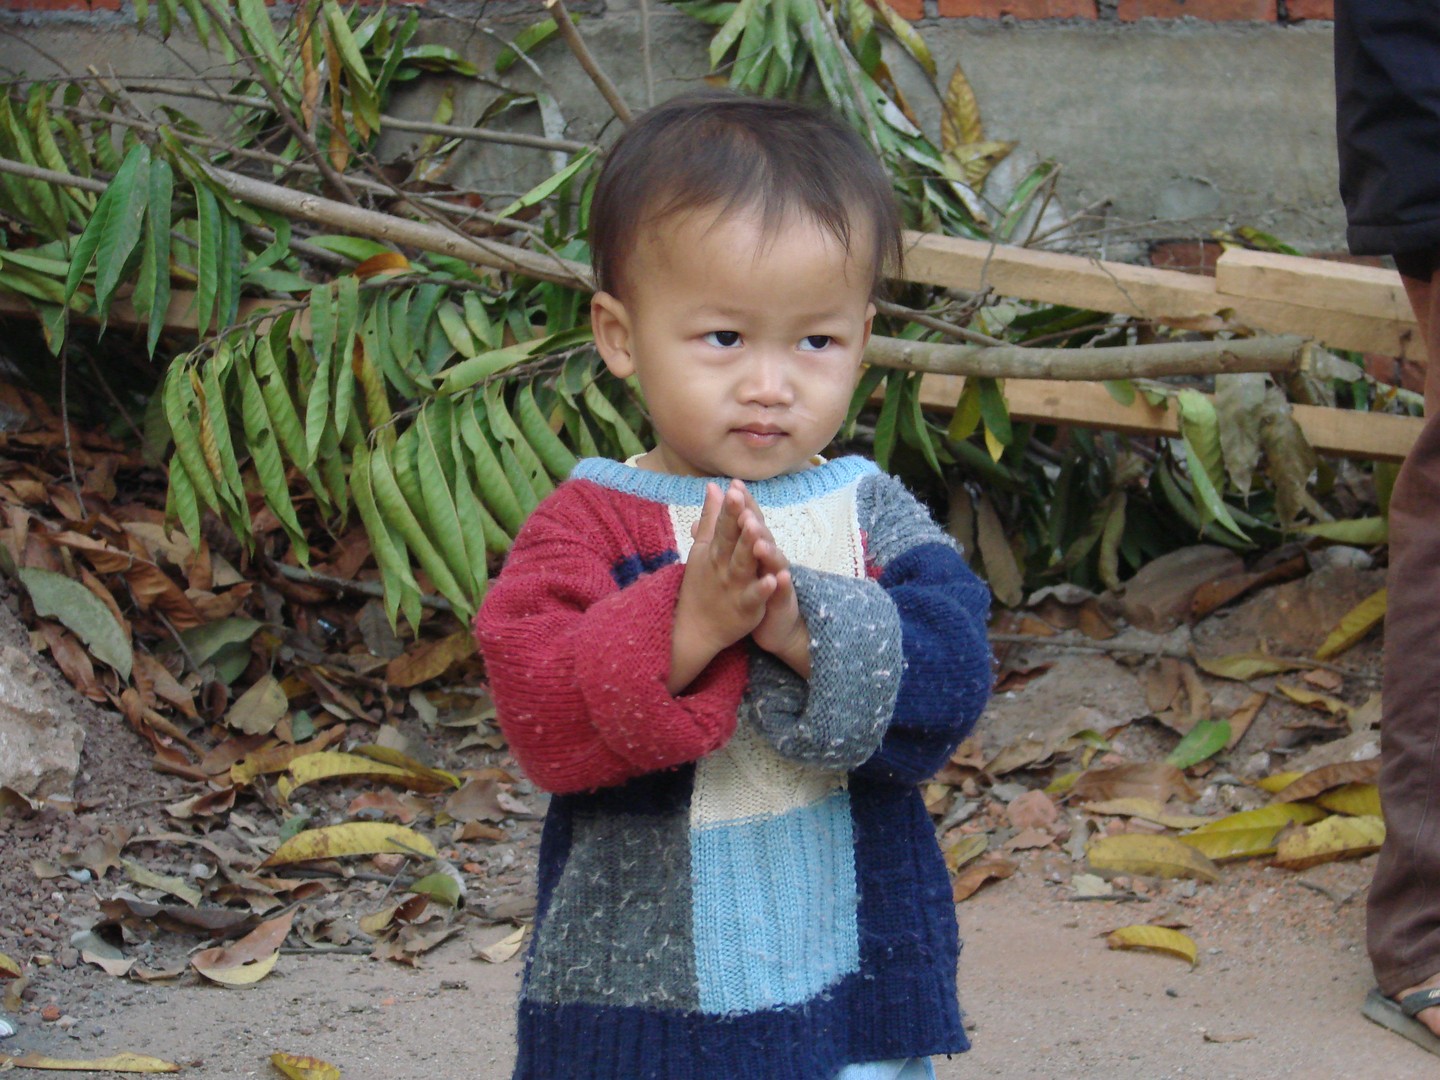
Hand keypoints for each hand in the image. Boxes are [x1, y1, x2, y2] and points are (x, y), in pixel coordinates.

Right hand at [668, 480, 779, 692]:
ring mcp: (734, 586)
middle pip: (731, 540)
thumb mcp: (703, 549)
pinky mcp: (745, 608)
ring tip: (758, 532)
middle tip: (739, 499)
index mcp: (714, 550)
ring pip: (743, 564)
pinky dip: (763, 589)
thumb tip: (713, 487)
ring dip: (749, 548)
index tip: (733, 486)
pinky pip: (754, 597)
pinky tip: (773, 579)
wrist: (695, 628)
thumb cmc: (702, 584)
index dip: (729, 507)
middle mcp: (723, 565)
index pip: (722, 525)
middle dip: (736, 519)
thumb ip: (711, 518)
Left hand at [738, 490, 811, 678]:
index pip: (749, 521)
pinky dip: (781, 584)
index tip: (734, 485)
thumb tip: (717, 503)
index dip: (743, 504)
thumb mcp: (739, 558)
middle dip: (753, 521)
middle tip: (743, 507)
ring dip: (768, 550)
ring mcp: (777, 578)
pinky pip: (781, 592)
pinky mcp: (782, 600)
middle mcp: (768, 558)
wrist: (776, 624)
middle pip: (762, 535)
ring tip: (759, 541)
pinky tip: (780, 577)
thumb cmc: (756, 586)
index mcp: (755, 547)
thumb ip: (728, 529)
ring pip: (773, 561)